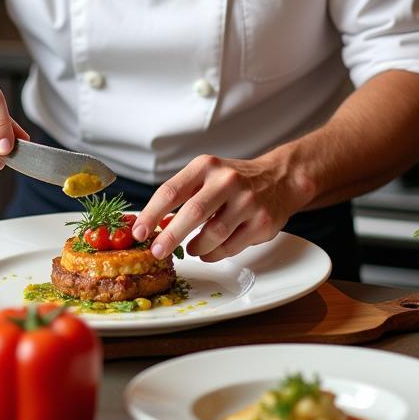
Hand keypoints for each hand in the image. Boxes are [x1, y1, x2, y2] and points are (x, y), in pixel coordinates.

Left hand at [132, 148, 308, 262]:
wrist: (279, 178)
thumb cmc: (233, 180)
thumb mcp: (207, 174)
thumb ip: (182, 194)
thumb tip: (151, 223)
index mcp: (206, 166)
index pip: (171, 190)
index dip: (151, 213)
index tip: (139, 231)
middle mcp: (227, 180)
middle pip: (193, 212)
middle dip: (170, 236)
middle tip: (157, 250)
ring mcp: (247, 202)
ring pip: (213, 234)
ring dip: (196, 247)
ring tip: (191, 249)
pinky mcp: (262, 222)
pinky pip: (231, 247)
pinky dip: (215, 253)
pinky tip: (209, 251)